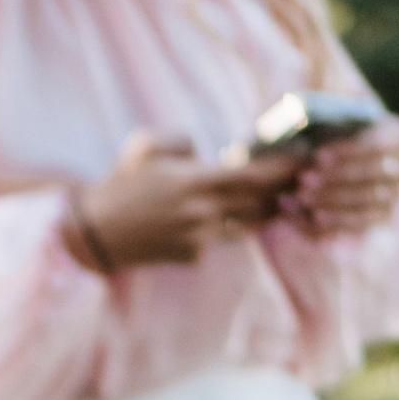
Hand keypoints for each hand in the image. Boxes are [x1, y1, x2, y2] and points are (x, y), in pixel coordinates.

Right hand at [64, 130, 297, 272]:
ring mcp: (200, 238)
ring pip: (246, 223)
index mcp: (195, 181)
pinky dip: (223, 227)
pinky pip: (220, 238)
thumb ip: (184, 143)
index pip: (253, 175)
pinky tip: (213, 218)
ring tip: (276, 197)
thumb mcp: (146, 146)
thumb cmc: (120, 184)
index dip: (282, 167)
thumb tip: (205, 151)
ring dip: (263, 211)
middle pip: (259, 202)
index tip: (301, 156)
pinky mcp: (193, 256)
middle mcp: (204, 212)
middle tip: (300, 176)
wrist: (96, 233)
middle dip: (282, 188)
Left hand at [281, 114, 398, 243]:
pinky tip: (306, 215)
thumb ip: (309, 113)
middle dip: (337, 178)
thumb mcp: (316, 114)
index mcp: (398, 131)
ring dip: (331, 200)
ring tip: (299, 196)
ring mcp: (396, 194)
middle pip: (376, 174)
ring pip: (368, 201)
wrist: (322, 160)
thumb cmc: (321, 130)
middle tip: (302, 179)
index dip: (348, 152)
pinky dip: (331, 221)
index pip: (379, 142)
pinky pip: (359, 224)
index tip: (317, 156)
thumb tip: (298, 115)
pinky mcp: (381, 219)